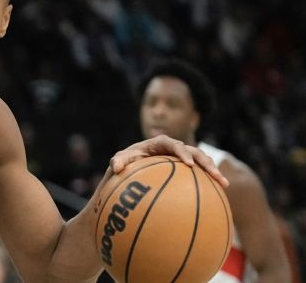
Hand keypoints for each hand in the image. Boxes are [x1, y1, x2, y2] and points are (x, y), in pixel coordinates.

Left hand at [108, 135, 228, 186]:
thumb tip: (116, 167)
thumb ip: (119, 161)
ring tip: (224, 184)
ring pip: (202, 162)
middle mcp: (175, 149)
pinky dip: (209, 183)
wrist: (134, 167)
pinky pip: (200, 175)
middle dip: (206, 162)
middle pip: (195, 152)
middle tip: (215, 175)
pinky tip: (218, 197)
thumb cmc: (127, 161)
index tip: (189, 165)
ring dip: (214, 171)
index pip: (174, 144)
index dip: (183, 152)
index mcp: (160, 143)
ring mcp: (183, 159)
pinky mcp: (187, 170)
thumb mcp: (121, 159)